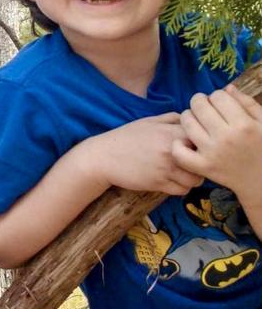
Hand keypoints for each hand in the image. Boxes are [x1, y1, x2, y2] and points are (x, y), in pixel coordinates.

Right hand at [79, 113, 203, 195]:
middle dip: (201, 163)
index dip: (204, 143)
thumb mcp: (148, 121)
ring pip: (195, 180)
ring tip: (184, 174)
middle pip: (203, 161)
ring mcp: (166, 169)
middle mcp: (171, 151)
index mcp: (171, 133)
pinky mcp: (159, 184)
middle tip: (194, 163)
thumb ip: (171, 118)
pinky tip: (173, 181)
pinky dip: (181, 187)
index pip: (203, 138)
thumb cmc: (125, 137)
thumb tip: (189, 118)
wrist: (103, 157)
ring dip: (193, 178)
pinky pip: (182, 190)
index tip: (197, 147)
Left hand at [175, 86, 261, 198]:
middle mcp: (226, 137)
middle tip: (204, 108)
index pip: (218, 96)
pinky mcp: (203, 167)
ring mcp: (212, 152)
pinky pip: (179, 151)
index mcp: (244, 124)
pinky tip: (186, 140)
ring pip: (186, 122)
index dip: (217, 96)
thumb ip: (248, 103)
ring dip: (188, 117)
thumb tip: (227, 88)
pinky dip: (178, 144)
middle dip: (200, 102)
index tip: (220, 103)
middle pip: (199, 106)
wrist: (261, 180)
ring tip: (196, 121)